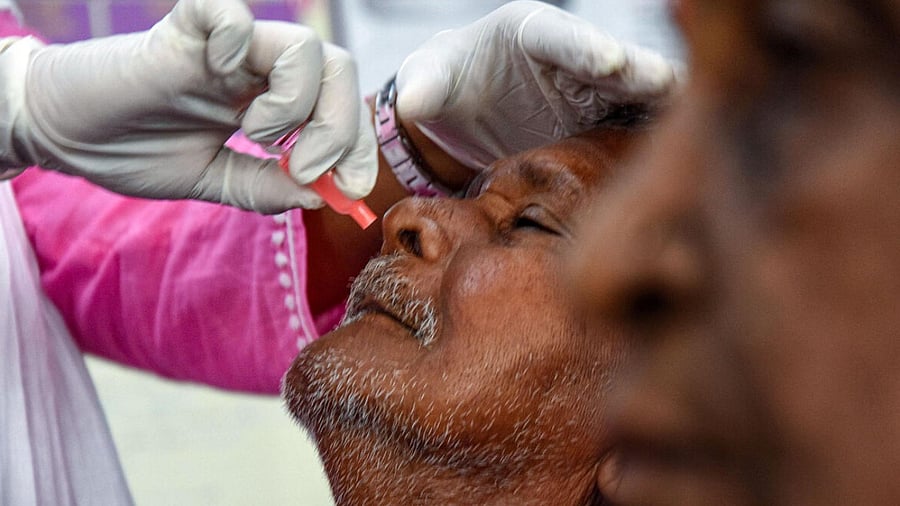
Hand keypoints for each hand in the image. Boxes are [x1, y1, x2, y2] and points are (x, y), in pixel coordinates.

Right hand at [0, 0, 375, 212]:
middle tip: (302, 164)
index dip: (360, 147)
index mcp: (271, 100)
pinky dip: (238, 43)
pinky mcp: (182, 29)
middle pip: (339, 68)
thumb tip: (323, 195)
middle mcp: (258, 70)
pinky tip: (219, 76)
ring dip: (295, 101)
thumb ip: (265, 187)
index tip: (352, 188)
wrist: (66, 136)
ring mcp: (225, 49)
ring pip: (303, 45)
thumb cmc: (136, 151)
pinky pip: (230, 12)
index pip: (343, 106)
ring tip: (254, 133)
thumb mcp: (214, 181)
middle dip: (339, 126)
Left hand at [395, 0, 677, 169]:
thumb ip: (424, 88)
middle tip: (671, 90)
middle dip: (641, 75)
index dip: (586, 47)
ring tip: (697, 122)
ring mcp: (591, 91)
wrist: (465, 117)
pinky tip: (682, 154)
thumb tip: (414, 102)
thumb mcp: (428, 82)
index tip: (610, 62)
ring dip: (662, 108)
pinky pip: (633, 127)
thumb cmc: (447, 86)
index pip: (559, 36)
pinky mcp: (601, 121)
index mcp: (528, 33)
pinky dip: (655, 137)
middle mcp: (570, 56)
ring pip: (635, 95)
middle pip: (612, 63)